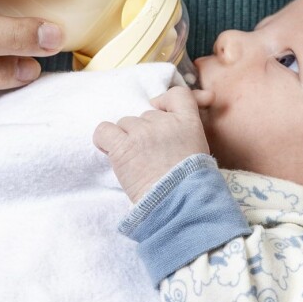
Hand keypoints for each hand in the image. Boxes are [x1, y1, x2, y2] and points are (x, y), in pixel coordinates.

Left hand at [92, 84, 214, 202]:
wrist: (178, 206)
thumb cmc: (189, 186)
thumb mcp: (199, 152)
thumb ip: (186, 131)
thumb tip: (188, 107)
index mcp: (188, 122)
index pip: (177, 95)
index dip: (165, 101)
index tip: (161, 110)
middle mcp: (164, 122)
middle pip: (145, 116)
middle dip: (146, 134)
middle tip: (152, 159)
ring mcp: (142, 133)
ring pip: (125, 124)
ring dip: (128, 141)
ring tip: (138, 164)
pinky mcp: (122, 147)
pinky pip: (104, 131)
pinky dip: (104, 140)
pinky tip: (111, 152)